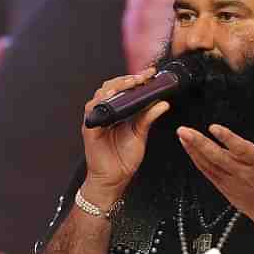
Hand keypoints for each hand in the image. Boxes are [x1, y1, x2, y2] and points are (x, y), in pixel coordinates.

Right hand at [80, 67, 169, 207]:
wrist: (114, 179)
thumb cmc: (124, 157)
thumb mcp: (141, 133)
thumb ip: (149, 117)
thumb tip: (163, 103)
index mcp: (119, 111)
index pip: (125, 88)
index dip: (137, 79)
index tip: (151, 74)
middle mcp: (107, 112)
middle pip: (112, 86)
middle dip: (127, 79)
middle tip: (142, 77)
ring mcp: (97, 118)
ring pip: (101, 94)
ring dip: (115, 86)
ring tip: (130, 83)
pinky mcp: (90, 128)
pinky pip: (92, 110)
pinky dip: (101, 101)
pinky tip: (112, 97)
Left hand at [177, 110, 253, 241]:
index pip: (242, 149)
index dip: (227, 139)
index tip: (214, 128)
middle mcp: (244, 172)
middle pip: (218, 157)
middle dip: (200, 143)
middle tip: (185, 130)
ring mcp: (232, 181)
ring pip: (209, 165)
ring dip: (194, 150)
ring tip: (182, 135)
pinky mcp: (226, 188)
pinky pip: (208, 173)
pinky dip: (197, 161)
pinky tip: (189, 150)